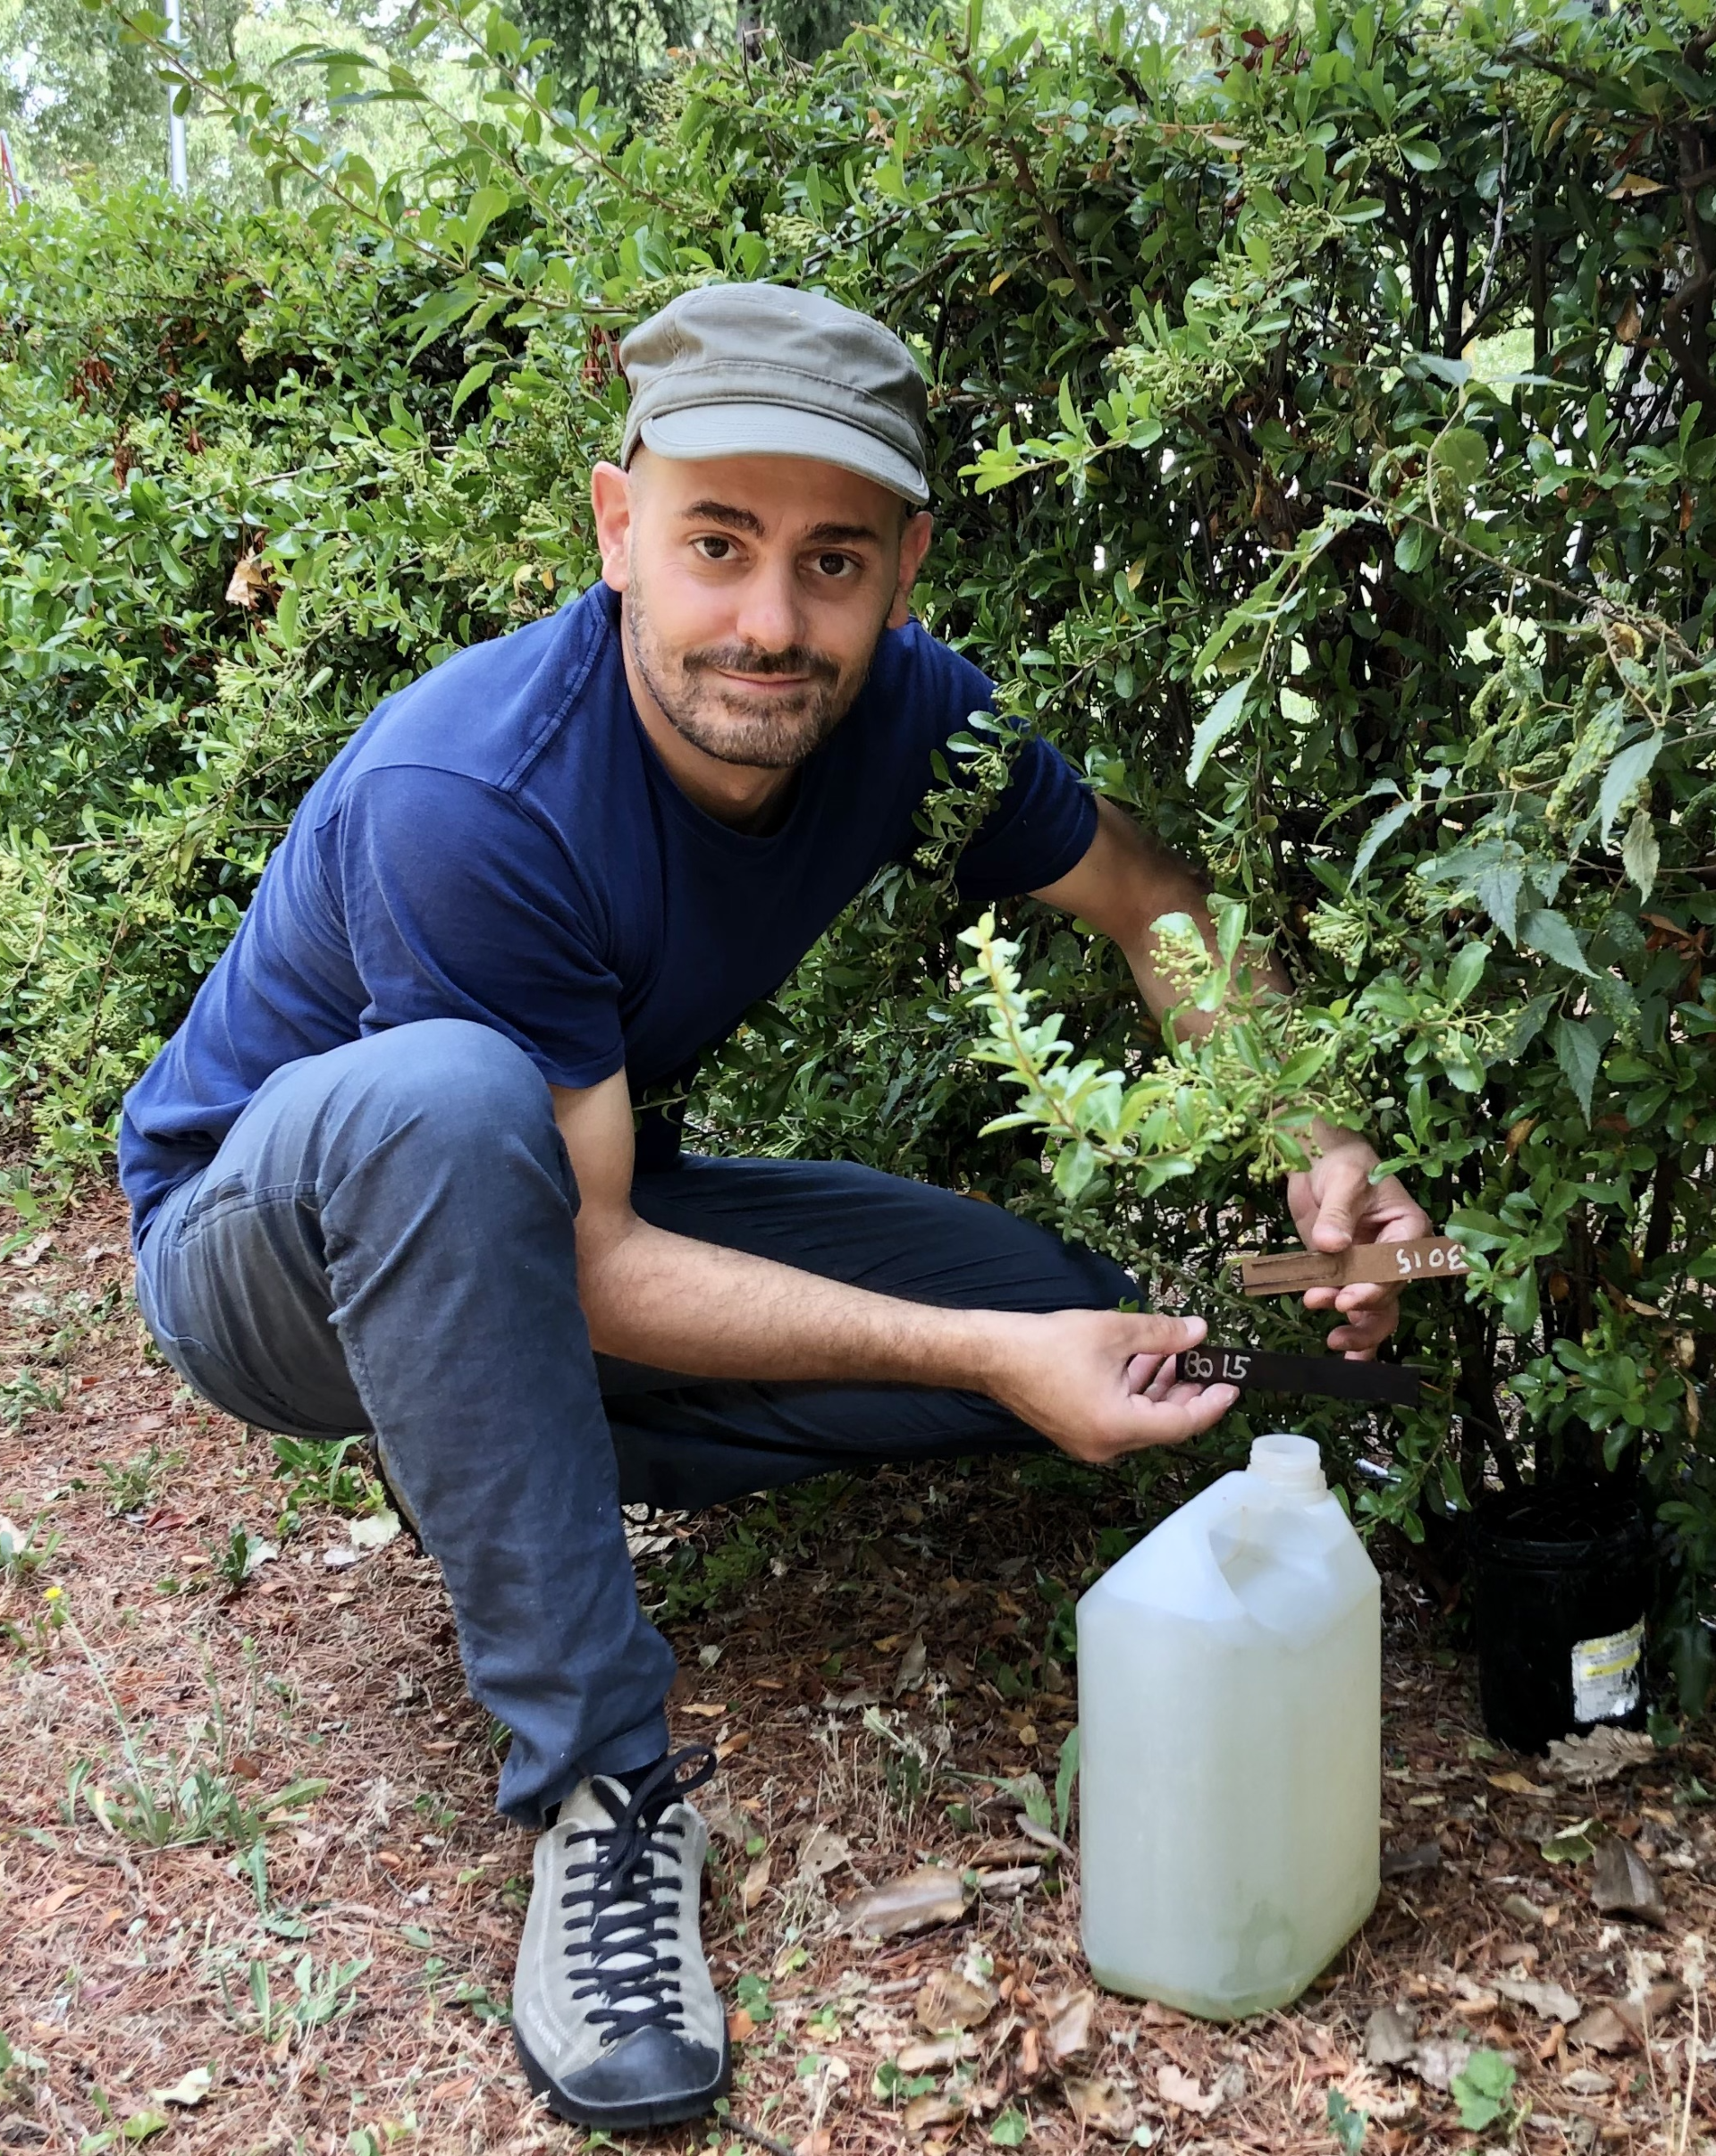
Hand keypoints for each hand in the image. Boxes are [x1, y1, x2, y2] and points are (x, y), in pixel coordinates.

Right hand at [989, 1310, 1238, 1463]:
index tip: (1232, 1384)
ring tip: (1176, 1355)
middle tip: (1206, 1363)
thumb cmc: (1048, 1344)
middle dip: (1187, 1392)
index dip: (1211, 1403)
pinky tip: (1142, 1362)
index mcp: (1118, 1426)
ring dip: (1159, 1389)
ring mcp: (1089, 1443)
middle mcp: (1107, 1445)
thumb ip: (1162, 1335)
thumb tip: (1199, 1331)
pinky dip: (1135, 1393)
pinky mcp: (1076, 1432)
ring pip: (1141, 1420)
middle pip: (1162, 1424)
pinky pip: (1119, 1417)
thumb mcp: (1113, 1332)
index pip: (1182, 1423)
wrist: (991, 1356)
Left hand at [1287, 1124, 1432, 1358]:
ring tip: (1336, 1342)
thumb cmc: (1342, 1163)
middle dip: (1358, 1306)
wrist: (1319, 1163)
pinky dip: (1354, 1334)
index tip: (1346, 1297)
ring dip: (1359, 1329)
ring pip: (1378, 1311)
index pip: (1397, 1266)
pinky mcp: (1348, 1278)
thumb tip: (1330, 1244)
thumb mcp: (1342, 1180)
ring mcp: (1372, 1270)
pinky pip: (1357, 1312)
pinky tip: (1347, 1355)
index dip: (1374, 1286)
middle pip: (1388, 1293)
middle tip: (1327, 1306)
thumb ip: (1337, 1213)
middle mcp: (1397, 1255)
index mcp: (1409, 1229)